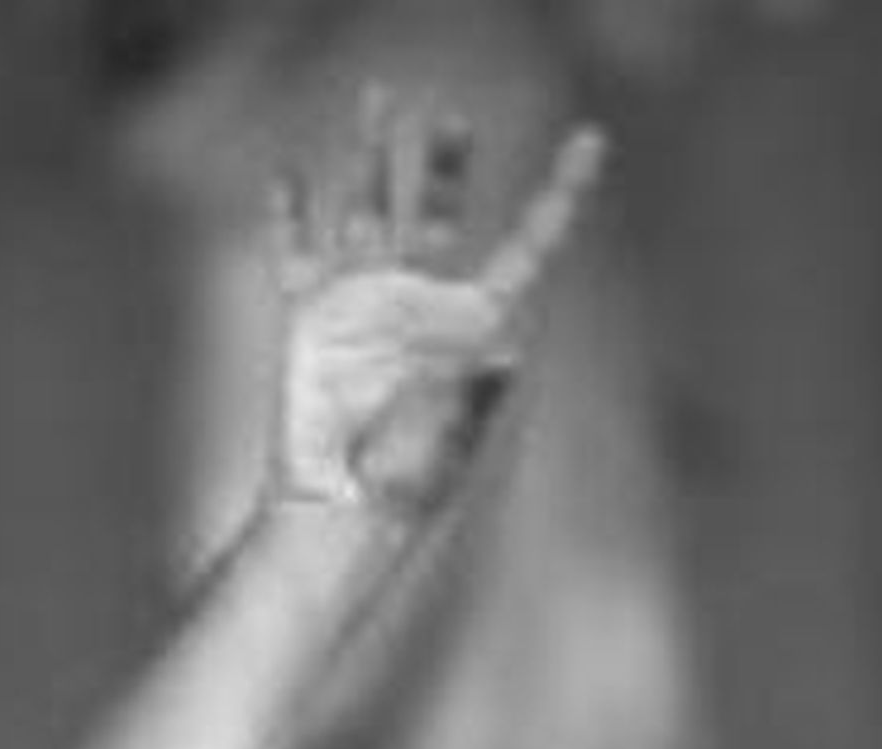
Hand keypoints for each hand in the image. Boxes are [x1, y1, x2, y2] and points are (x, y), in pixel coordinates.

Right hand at [267, 91, 606, 524]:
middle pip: (439, 211)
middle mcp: (422, 304)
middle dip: (447, 163)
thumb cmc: (404, 490)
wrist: (337, 515)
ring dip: (373, 156)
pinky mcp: (312, 318)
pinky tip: (291, 177)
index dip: (560, 195)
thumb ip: (471, 394)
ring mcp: (365, 305)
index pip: (528, 247)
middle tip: (455, 120)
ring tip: (378, 100)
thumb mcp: (447, 442)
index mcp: (473, 327)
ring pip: (369, 208)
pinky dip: (291, 216)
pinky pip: (298, 253)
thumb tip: (504, 356)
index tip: (590, 142)